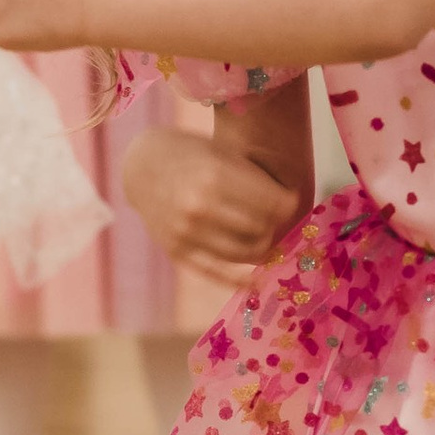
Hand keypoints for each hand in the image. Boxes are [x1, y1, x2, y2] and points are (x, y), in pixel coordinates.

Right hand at [120, 121, 307, 281]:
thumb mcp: (222, 152)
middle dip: (275, 223)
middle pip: (261, 227)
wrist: (142, 166)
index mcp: (214, 175)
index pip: (271, 202)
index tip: (290, 199)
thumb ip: (254, 177)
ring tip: (266, 235)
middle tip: (276, 216)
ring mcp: (185, 232)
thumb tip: (292, 206)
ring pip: (244, 252)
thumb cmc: (192, 154)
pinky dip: (239, 280)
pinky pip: (216, 272)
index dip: (288, 202)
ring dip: (262, 246)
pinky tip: (256, 282)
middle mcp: (199, 206)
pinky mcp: (176, 252)